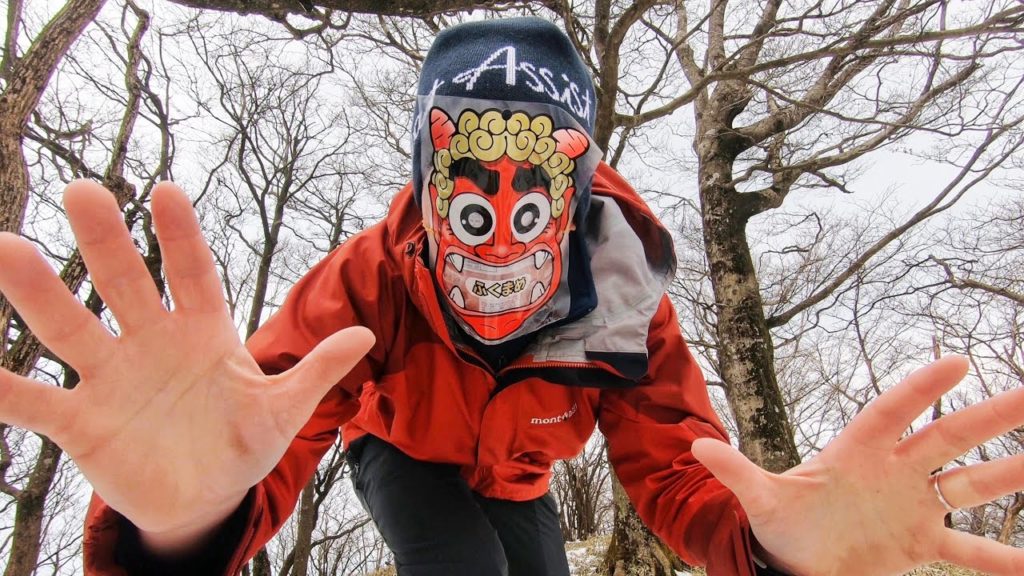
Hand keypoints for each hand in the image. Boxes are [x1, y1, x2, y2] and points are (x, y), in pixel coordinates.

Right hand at [0, 180, 373, 552]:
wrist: (204, 497)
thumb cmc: (243, 443)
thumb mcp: (282, 410)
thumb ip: (316, 373)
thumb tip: (366, 335)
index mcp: (203, 333)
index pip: (192, 274)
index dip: (181, 237)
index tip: (167, 192)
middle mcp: (150, 343)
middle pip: (125, 284)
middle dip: (106, 241)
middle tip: (83, 191)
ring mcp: (111, 379)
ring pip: (71, 328)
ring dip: (41, 292)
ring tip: (6, 249)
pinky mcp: (81, 423)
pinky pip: (36, 403)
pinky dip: (6, 389)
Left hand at [693, 355, 1023, 575]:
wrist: (797, 561)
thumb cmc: (781, 522)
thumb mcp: (760, 499)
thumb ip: (738, 474)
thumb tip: (698, 450)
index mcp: (857, 451)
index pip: (893, 412)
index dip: (921, 390)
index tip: (957, 364)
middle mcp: (895, 471)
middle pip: (948, 437)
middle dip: (990, 416)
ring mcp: (913, 505)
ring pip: (970, 485)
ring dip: (1009, 474)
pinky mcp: (921, 542)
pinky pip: (969, 551)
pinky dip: (999, 560)